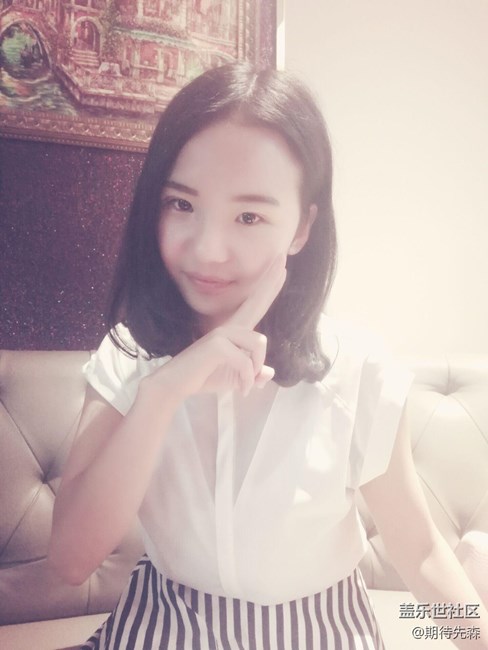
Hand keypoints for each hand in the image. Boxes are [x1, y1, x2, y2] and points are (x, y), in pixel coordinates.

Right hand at [146, 256, 286, 399]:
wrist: (176, 385)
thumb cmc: (204, 378)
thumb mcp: (236, 379)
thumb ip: (252, 375)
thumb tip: (269, 374)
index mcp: (235, 331)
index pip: (255, 304)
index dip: (268, 286)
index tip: (280, 267)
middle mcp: (229, 327)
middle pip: (256, 301)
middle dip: (270, 281)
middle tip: (282, 256)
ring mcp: (221, 333)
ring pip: (259, 344)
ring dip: (256, 369)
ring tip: (246, 384)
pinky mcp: (216, 345)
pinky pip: (247, 362)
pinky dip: (247, 380)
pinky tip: (241, 390)